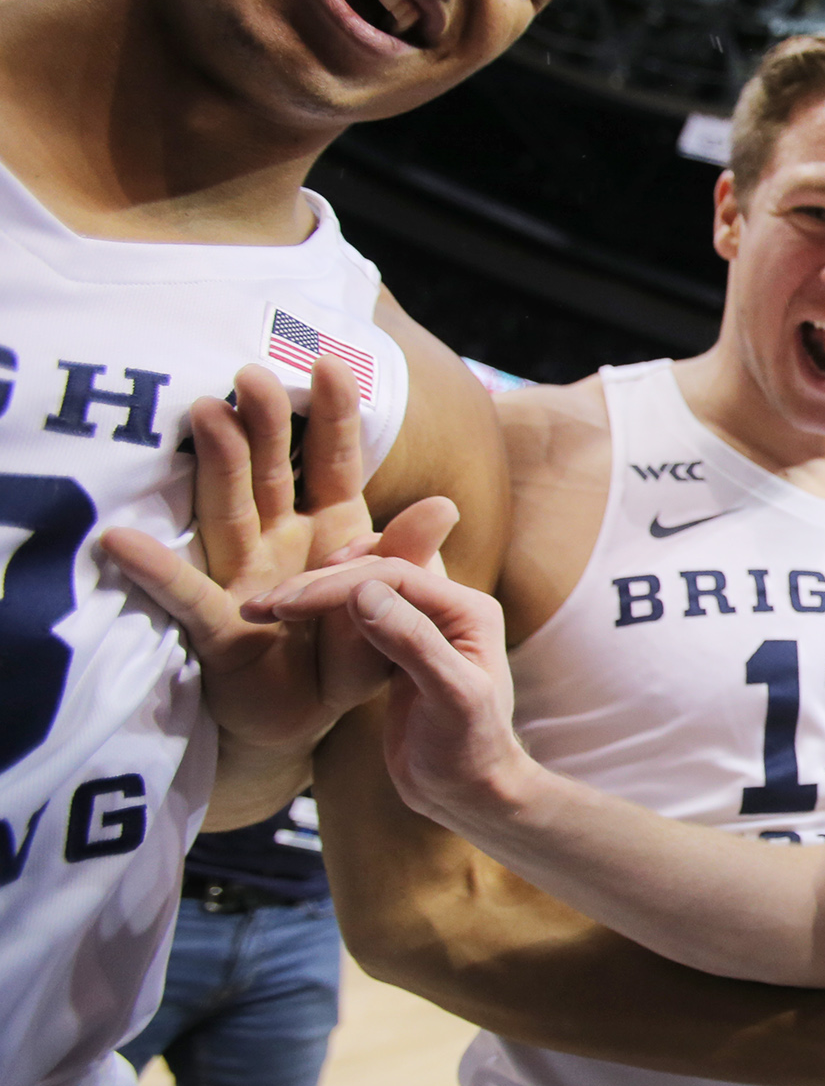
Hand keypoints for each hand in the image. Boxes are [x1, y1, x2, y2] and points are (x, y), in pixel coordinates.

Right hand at [100, 360, 454, 763]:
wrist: (305, 723)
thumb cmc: (350, 657)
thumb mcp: (396, 609)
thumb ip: (409, 560)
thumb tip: (444, 504)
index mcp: (333, 531)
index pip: (334, 462)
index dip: (333, 415)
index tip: (331, 362)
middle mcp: (281, 540)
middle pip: (273, 471)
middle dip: (266, 423)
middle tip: (254, 373)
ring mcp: (243, 576)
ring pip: (229, 509)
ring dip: (218, 461)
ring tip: (204, 410)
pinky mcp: (220, 628)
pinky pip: (187, 597)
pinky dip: (155, 571)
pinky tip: (120, 541)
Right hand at [243, 556, 540, 828]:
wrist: (467, 792)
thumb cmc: (468, 751)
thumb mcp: (450, 698)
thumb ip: (413, 642)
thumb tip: (363, 592)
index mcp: (469, 610)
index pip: (395, 576)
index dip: (335, 585)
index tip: (283, 605)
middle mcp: (449, 610)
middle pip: (374, 576)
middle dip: (314, 586)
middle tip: (257, 606)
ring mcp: (423, 627)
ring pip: (362, 589)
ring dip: (312, 594)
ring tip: (259, 609)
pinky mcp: (398, 649)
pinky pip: (357, 615)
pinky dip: (320, 614)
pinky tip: (286, 621)